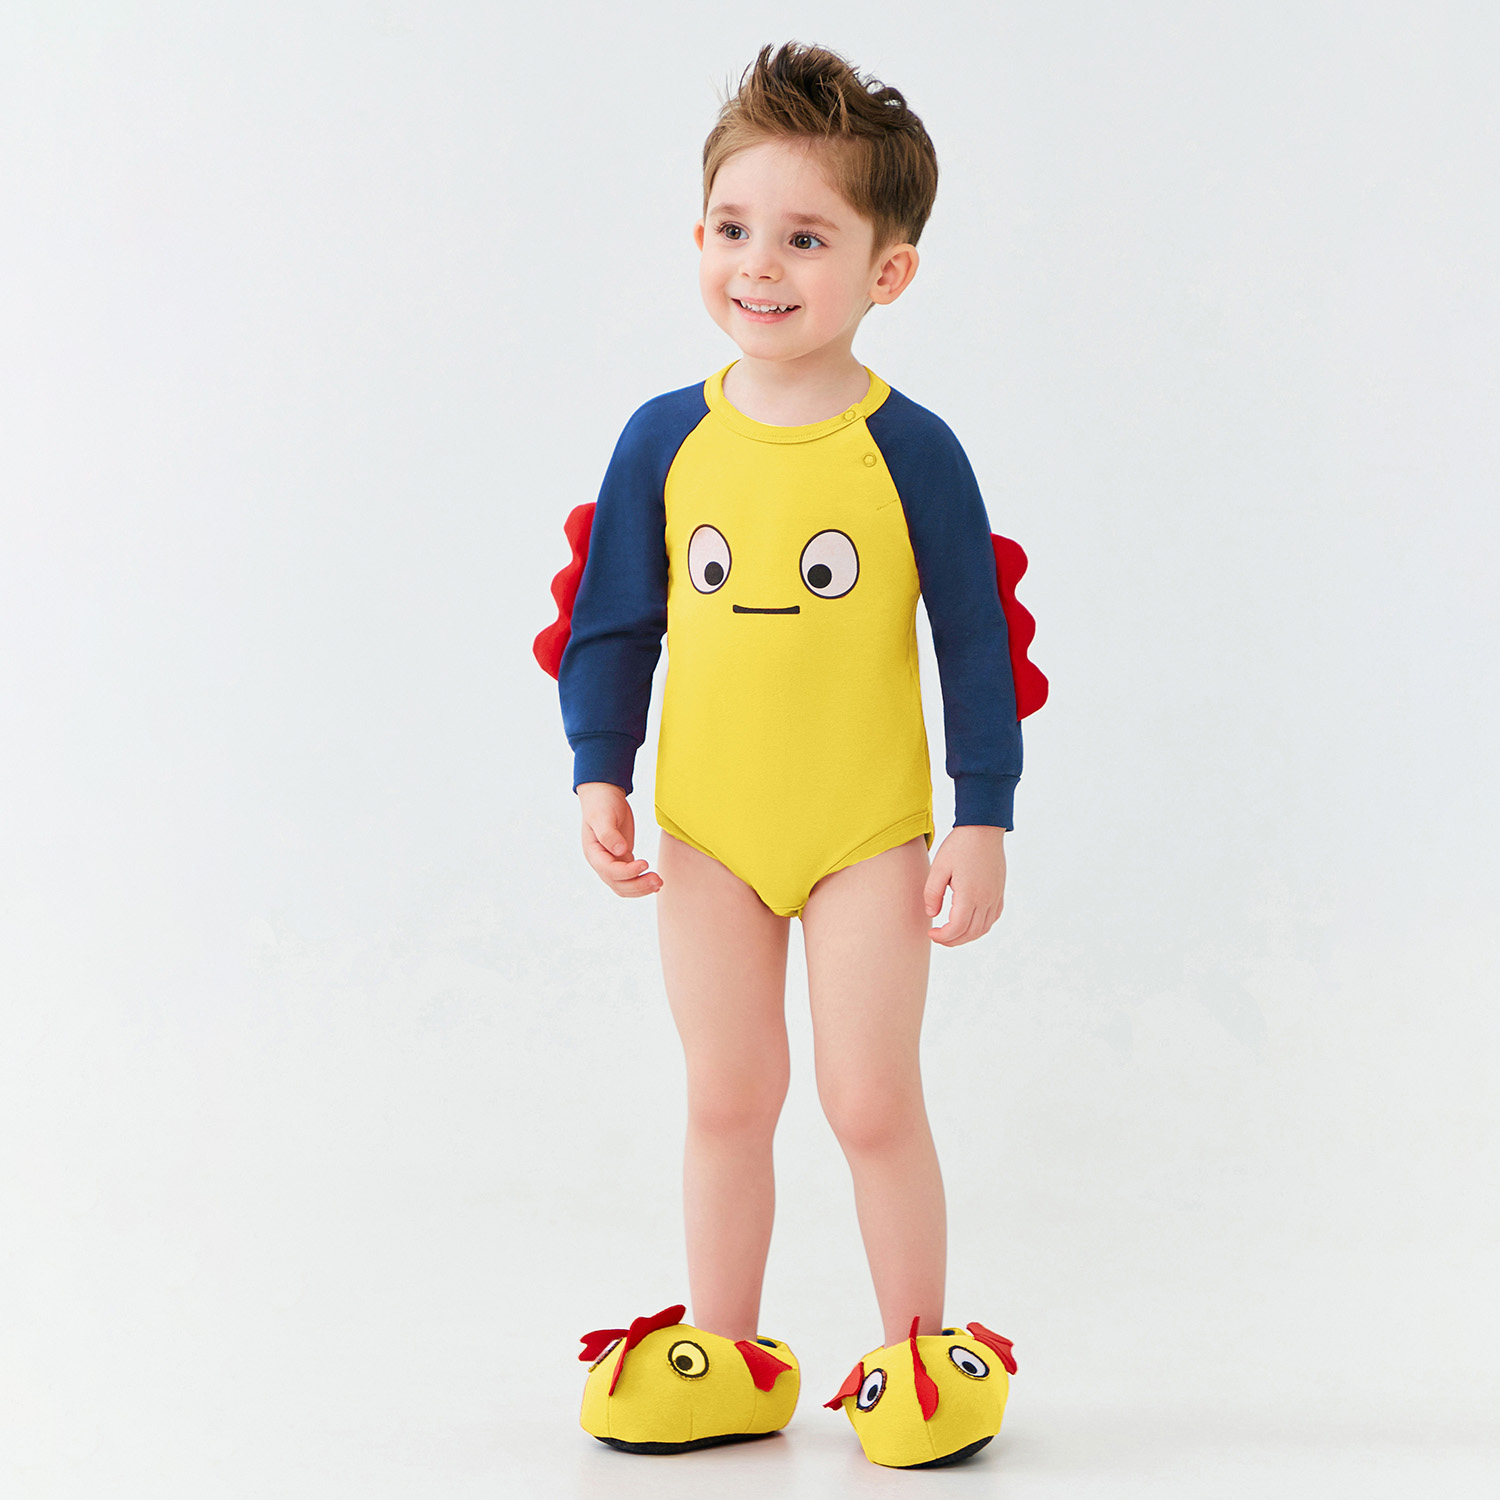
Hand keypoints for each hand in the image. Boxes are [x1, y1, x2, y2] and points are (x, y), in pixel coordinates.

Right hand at [577, 782, 662, 897]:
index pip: (610, 871)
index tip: (645, 863)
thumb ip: (609, 834)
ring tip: (659, 883)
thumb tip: (620, 851)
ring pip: (624, 885)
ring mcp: (611, 861)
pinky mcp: (621, 858)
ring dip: (641, 888)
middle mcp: (601, 861)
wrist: (604, 794)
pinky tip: (655, 881)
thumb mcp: (602, 816)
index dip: (628, 872)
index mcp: (594, 852)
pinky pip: (630, 878)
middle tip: (657, 879)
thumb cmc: (601, 803)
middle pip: (618, 884)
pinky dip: (641, 882)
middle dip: (638, 885)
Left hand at [924, 825, 1005, 945]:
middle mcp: (985, 899)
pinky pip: (993, 917)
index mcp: (969, 895)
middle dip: (953, 940)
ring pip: (984, 928)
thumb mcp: (938, 868)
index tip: (931, 933)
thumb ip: (932, 893)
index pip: (957, 928)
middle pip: (971, 933)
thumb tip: (932, 914)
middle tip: (938, 936)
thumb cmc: (959, 846)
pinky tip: (969, 922)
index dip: (943, 936)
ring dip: (967, 936)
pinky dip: (981, 926)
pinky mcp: (999, 891)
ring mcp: (995, 896)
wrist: (983, 829)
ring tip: (951, 933)